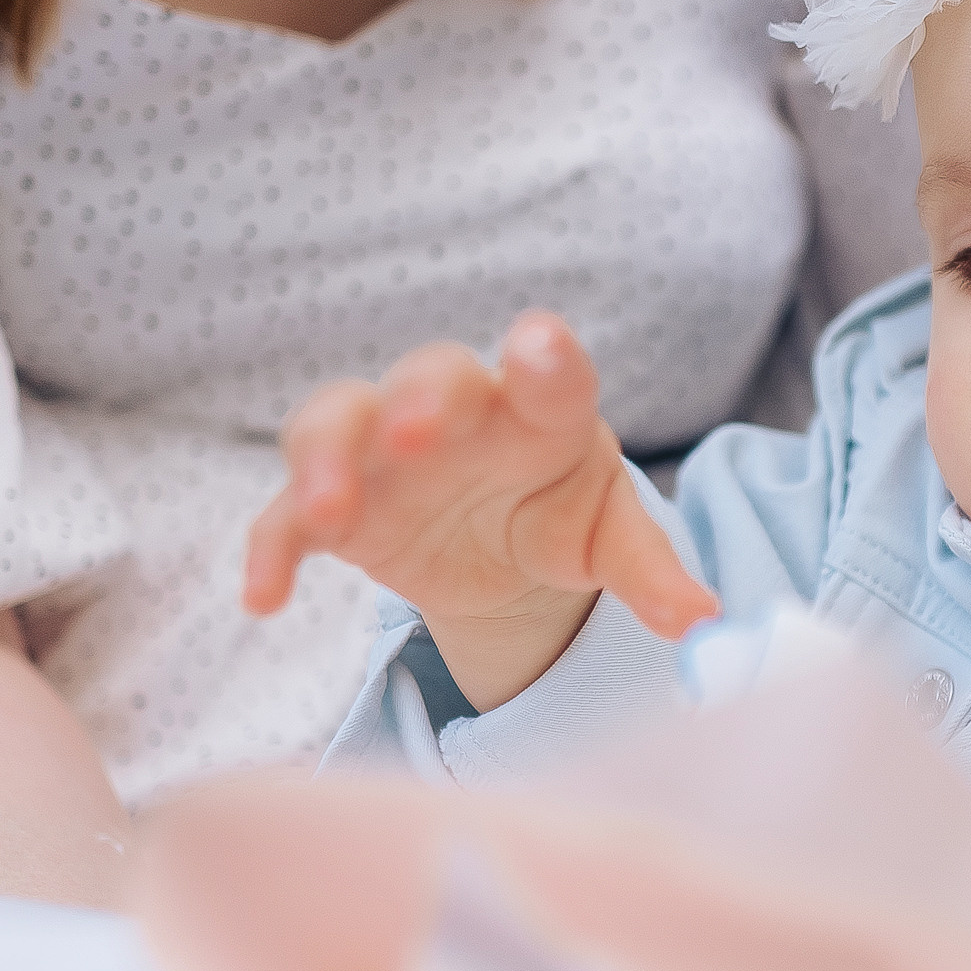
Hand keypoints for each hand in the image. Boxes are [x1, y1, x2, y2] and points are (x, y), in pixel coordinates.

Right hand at [245, 312, 717, 707]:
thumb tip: (705, 623)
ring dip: (326, 460)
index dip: (543, 357)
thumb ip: (652, 574)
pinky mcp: (335, 505)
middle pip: (428, 376)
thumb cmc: (562, 515)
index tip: (538, 348)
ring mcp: (384, 450)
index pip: (549, 371)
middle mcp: (456, 411)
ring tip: (327, 511)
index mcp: (541, 408)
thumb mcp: (610, 541)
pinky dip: (270, 550)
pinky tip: (264, 600)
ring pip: (335, 423)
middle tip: (420, 429)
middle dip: (421, 397)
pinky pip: (286, 515)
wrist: (502, 550)